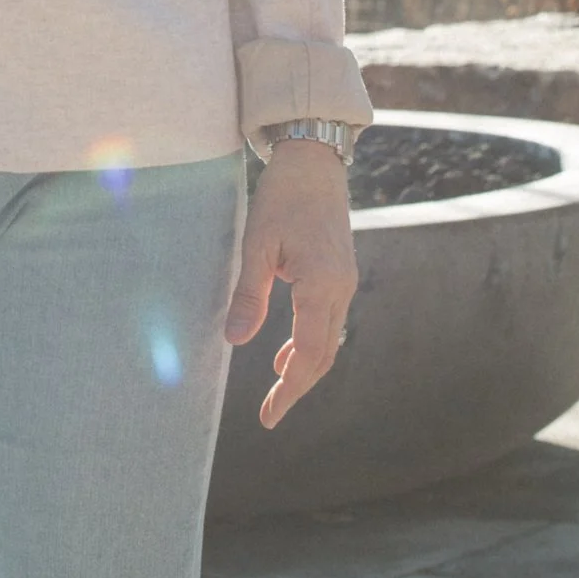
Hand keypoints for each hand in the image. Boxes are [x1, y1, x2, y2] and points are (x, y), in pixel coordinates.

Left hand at [226, 138, 358, 429]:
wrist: (314, 161)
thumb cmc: (282, 197)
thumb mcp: (257, 245)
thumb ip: (249, 296)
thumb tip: (234, 341)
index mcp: (322, 285)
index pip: (307, 353)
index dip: (288, 390)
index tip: (269, 416)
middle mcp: (341, 288)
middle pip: (323, 354)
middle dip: (297, 386)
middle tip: (270, 413)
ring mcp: (344, 280)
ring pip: (328, 339)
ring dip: (304, 365)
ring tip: (276, 388)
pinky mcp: (340, 273)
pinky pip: (327, 320)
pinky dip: (309, 342)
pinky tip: (284, 351)